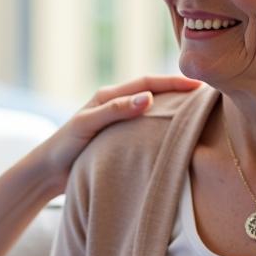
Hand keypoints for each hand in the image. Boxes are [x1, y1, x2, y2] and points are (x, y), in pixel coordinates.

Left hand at [37, 74, 200, 192]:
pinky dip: (161, 128)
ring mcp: (117, 122)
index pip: (147, 83)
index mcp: (108, 96)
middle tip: (207, 96)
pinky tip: (176, 137)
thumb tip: (147, 98)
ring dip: (172, 109)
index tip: (198, 86)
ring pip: (151, 111)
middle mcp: (114, 106)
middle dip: (178, 92)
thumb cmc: (63, 147)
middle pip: (153, 93)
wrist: (48, 173)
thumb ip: (115, 111)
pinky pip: (145, 129)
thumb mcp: (87, 125)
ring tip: (198, 113)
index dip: (173, 83)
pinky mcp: (118, 139)